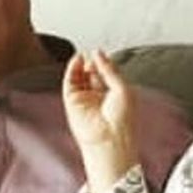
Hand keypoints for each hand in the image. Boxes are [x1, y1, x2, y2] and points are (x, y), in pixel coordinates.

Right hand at [62, 51, 137, 192]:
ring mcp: (85, 99)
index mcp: (114, 94)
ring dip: (81, 64)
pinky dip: (71, 70)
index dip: (103, 62)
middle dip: (92, 63)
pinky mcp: (72, 102)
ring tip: (83, 56)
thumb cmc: (122, 120)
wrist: (110, 138)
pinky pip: (70, 82)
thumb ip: (109, 70)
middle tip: (92, 56)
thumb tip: (98, 53)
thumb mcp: (122, 88)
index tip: (100, 53)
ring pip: (79, 76)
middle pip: (92, 73)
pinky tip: (76, 61)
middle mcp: (98, 96)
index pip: (106, 73)